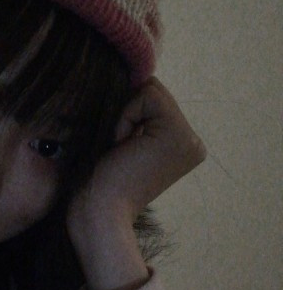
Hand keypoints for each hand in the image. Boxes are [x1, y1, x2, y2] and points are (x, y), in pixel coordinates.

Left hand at [67, 78, 205, 289]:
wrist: (97, 212)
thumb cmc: (96, 182)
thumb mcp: (119, 141)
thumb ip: (134, 115)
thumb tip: (130, 77)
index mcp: (182, 145)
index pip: (152, 99)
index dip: (126, 112)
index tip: (118, 148)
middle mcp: (193, 142)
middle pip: (153, 91)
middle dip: (126, 111)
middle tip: (118, 150)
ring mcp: (190, 139)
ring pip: (150, 89)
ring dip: (124, 115)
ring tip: (121, 149)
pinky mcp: (178, 134)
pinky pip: (146, 95)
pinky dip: (125, 116)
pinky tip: (122, 145)